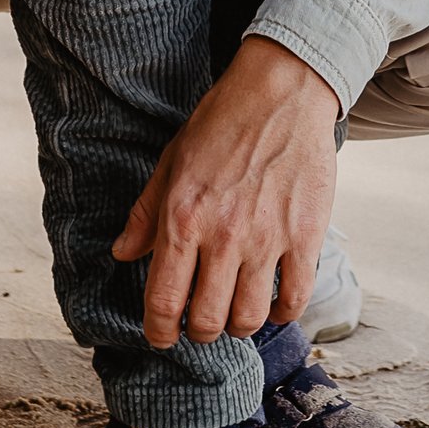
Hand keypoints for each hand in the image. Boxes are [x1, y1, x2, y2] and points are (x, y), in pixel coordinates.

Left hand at [112, 36, 338, 347]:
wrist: (281, 92)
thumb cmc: (222, 123)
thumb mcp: (171, 162)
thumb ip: (146, 213)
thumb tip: (122, 254)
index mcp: (183, 219)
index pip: (164, 301)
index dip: (158, 331)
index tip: (162, 335)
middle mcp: (223, 236)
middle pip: (207, 321)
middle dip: (198, 331)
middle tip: (201, 321)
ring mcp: (268, 239)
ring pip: (249, 319)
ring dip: (238, 326)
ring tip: (236, 313)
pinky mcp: (306, 235)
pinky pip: (295, 298)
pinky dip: (282, 313)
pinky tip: (273, 304)